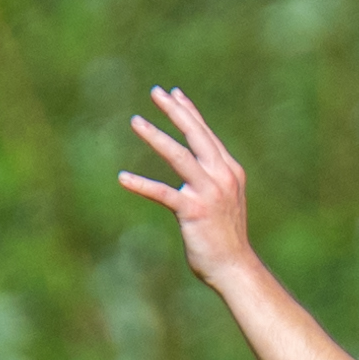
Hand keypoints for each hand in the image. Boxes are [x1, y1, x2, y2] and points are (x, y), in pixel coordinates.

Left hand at [117, 87, 260, 288]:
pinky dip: (141, 184)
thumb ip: (209, 182)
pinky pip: (163, 193)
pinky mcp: (194, 211)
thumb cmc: (225, 238)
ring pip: (179, 156)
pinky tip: (123, 178)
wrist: (235, 267)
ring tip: (136, 121)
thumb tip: (190, 175)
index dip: (189, 112)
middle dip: (175, 112)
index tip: (175, 94)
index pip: (206, 135)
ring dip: (155, 136)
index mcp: (229, 171)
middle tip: (156, 92)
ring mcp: (209, 192)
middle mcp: (222, 176)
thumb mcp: (222, 202)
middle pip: (196, 135)